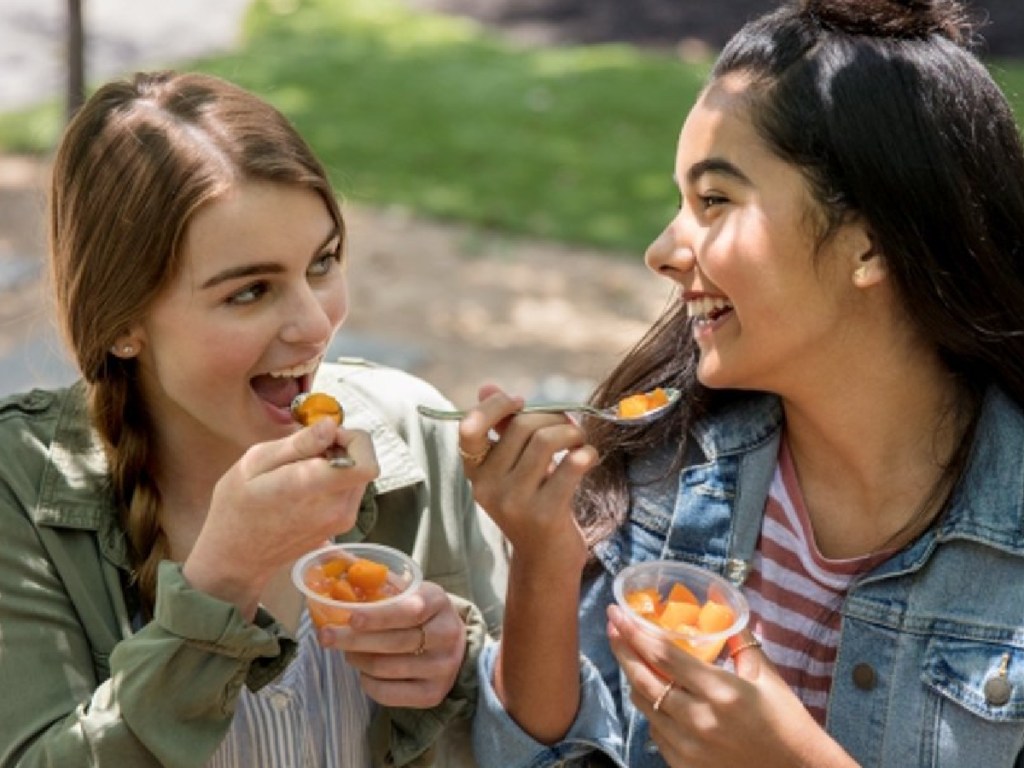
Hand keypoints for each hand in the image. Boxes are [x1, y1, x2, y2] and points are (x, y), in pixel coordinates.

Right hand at [183, 419, 378, 614]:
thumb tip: (332, 424)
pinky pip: (351, 491)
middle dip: (342, 447)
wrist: (237, 556)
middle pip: (365, 462)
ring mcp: (342, 520)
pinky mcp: (342, 526)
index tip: (326, 435)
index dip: (353, 438)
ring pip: (360, 476)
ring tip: (303, 469)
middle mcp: (337, 507)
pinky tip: (307, 486)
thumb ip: (299, 443)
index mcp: (314, 487)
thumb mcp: (255, 462)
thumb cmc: (237, 506)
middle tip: (307, 451)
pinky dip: (337, 481)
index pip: (366, 462)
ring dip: (340, 464)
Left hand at [318, 581, 466, 707]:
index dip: (379, 616)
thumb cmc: (420, 611)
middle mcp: (447, 635)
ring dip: (357, 659)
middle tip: (325, 636)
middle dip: (354, 640)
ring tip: (347, 651)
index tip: (351, 618)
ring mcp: (442, 667)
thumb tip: (327, 553)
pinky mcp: (433, 694)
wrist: (452, 643)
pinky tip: (364, 671)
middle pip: (394, 642)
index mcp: (438, 602)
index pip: (409, 611)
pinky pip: (389, 694)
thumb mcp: (408, 589)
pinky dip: (368, 682)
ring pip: (387, 668)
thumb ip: (375, 579)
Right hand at [458, 385, 597, 570]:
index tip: (521, 401)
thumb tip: (487, 387)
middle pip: (522, 427)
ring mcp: (515, 502)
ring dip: (571, 432)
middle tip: (569, 427)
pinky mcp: (544, 514)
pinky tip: (588, 457)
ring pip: (545, 441)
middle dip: (552, 418)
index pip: (469, 429)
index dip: (495, 407)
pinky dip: (585, 453)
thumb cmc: (532, 504)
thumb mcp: (512, 468)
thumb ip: (502, 429)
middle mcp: (489, 488)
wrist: (546, 560)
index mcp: (477, 473)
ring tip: (579, 441)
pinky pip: (570, 466)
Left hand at [606, 605, 857, 767]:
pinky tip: (653, 692)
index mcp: (721, 692)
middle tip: (612, 627)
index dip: (635, 632)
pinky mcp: (684, 766)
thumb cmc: (786, 721)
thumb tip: (717, 596)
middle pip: (644, 680)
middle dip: (622, 649)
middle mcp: (699, 720)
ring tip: (630, 655)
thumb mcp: (765, 675)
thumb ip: (737, 637)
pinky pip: (655, 731)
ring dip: (633, 678)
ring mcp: (688, 748)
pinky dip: (651, 708)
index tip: (618, 613)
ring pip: (645, 705)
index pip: (664, 657)